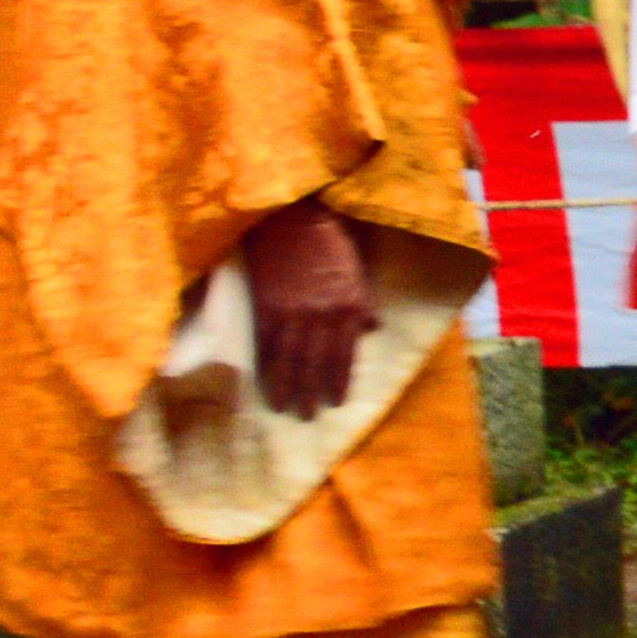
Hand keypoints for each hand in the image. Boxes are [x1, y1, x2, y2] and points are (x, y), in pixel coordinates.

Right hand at [240, 199, 374, 421]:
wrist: (293, 221)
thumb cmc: (329, 243)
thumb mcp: (357, 272)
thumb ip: (363, 303)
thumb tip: (371, 331)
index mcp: (348, 307)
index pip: (343, 355)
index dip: (338, 381)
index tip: (335, 403)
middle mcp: (322, 315)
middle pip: (315, 363)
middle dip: (311, 392)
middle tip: (307, 416)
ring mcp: (291, 312)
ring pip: (288, 359)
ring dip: (287, 387)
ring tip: (285, 408)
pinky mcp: (265, 306)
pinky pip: (265, 344)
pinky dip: (265, 366)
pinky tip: (264, 383)